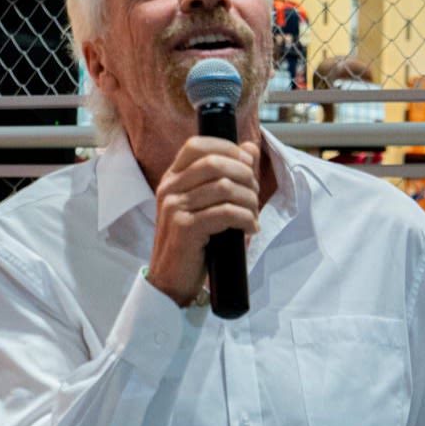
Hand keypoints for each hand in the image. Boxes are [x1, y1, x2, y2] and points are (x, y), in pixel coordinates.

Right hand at [146, 137, 259, 306]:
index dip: (227, 148)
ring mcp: (174, 208)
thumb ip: (225, 176)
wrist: (171, 280)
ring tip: (254, 215)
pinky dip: (245, 219)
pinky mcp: (184, 228)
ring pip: (224, 187)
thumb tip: (250, 149)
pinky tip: (251, 228)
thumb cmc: (193, 243)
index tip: (248, 163)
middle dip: (244, 176)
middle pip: (214, 163)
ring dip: (249, 201)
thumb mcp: (207, 205)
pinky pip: (225, 213)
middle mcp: (169, 189)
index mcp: (172, 179)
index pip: (197, 145)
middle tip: (255, 195)